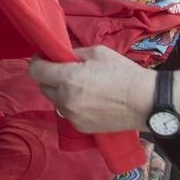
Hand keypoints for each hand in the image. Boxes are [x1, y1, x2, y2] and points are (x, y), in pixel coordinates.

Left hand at [29, 47, 154, 134]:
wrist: (144, 102)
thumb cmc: (124, 73)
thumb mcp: (98, 53)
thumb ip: (74, 54)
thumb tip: (60, 56)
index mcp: (68, 79)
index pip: (36, 71)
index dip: (38, 62)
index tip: (45, 58)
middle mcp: (65, 100)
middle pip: (43, 87)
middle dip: (50, 77)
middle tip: (66, 70)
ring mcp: (72, 116)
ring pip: (55, 101)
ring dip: (61, 92)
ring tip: (81, 86)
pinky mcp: (80, 127)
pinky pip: (67, 112)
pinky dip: (72, 104)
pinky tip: (89, 99)